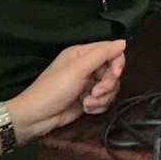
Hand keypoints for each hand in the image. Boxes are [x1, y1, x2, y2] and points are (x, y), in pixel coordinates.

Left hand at [7, 40, 125, 141]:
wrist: (37, 117)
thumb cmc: (54, 89)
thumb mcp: (78, 69)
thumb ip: (101, 54)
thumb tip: (123, 42)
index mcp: (82, 54)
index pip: (111, 52)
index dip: (117, 63)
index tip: (114, 75)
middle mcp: (87, 67)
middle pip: (113, 72)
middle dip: (107, 85)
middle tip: (95, 93)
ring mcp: (88, 84)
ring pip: (111, 88)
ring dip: (102, 98)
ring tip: (87, 103)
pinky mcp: (89, 100)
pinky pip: (105, 100)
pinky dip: (98, 106)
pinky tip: (86, 109)